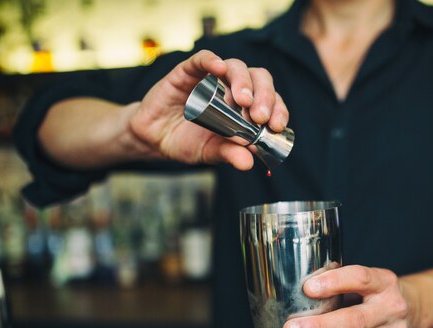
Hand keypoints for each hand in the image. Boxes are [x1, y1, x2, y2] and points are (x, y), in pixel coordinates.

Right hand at [129, 50, 288, 169]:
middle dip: (264, 96)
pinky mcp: (188, 71)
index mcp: (246, 107)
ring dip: (243, 81)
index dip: (277, 109)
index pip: (270, 101)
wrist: (155, 137)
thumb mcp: (210, 152)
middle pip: (258, 79)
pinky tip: (218, 68)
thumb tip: (249, 162)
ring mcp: (212, 78)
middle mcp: (233, 88)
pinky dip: (212, 60)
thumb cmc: (188, 141)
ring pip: (236, 67)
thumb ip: (229, 154)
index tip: (277, 125)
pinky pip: (202, 59)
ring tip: (243, 101)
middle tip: (259, 116)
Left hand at [282, 265, 410, 327]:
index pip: (360, 278)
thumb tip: (294, 291)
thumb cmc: (375, 291)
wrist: (414, 309)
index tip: (307, 288)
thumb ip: (338, 282)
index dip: (334, 282)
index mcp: (382, 282)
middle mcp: (390, 309)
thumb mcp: (365, 279)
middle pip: (355, 320)